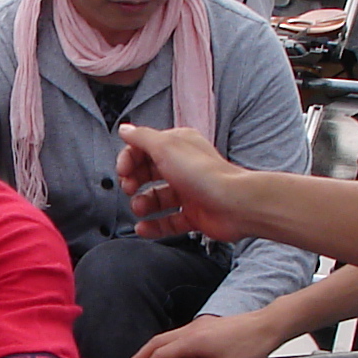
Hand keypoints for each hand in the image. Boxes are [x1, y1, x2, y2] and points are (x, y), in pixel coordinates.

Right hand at [116, 124, 253, 241]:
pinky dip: (154, 226)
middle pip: (149, 173)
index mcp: (179, 145)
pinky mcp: (195, 215)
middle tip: (129, 188)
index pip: (145, 148)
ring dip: (143, 204)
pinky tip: (143, 228)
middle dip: (134, 181)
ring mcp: (189, 192)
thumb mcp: (166, 146)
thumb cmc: (204, 174)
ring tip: (139, 208)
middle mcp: (184, 167)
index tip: (123, 171)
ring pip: (157, 198)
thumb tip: (125, 129)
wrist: (235, 204)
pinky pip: (169, 221)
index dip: (129, 159)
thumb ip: (142, 137)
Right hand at [127, 308, 283, 357]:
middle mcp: (192, 331)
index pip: (160, 356)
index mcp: (192, 341)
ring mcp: (200, 328)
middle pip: (158, 343)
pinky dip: (177, 353)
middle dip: (142, 357)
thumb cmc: (250, 346)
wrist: (268, 326)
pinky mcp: (209, 329)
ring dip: (160, 355)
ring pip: (170, 341)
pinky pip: (185, 341)